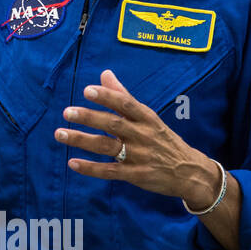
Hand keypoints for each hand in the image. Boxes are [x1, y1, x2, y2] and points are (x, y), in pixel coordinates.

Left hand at [55, 69, 217, 205]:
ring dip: (82, 140)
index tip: (87, 90)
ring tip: (60, 134)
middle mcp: (143, 136)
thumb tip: (105, 73)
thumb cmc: (163, 140)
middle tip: (66, 112)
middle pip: (114, 124)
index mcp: (147, 118)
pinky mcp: (136, 175)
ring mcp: (140, 156)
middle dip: (89, 117)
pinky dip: (91, 168)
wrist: (191, 172)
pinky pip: (110, 171)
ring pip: (107, 147)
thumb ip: (124, 96)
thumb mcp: (149, 117)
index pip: (126, 104)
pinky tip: (72, 163)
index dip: (107, 97)